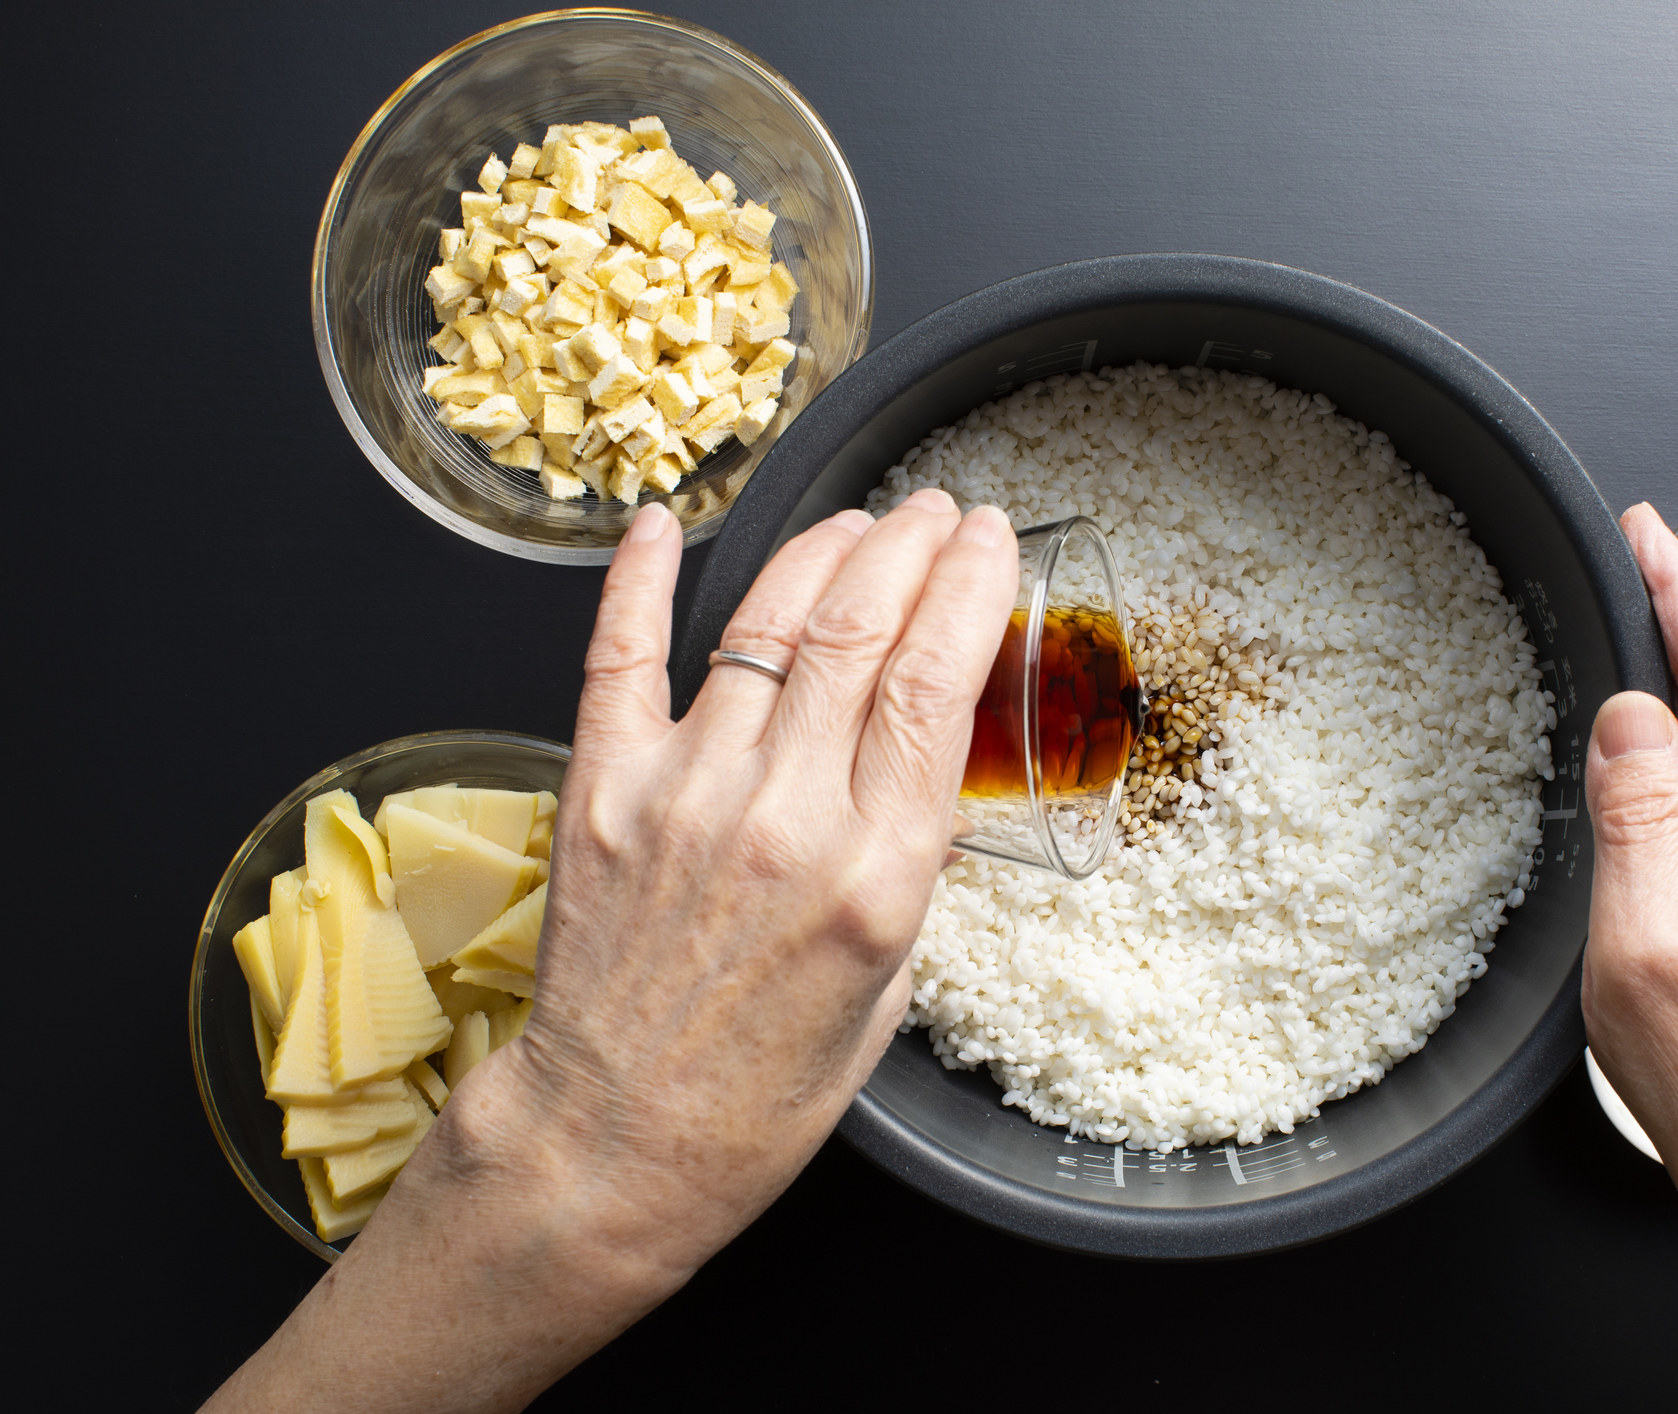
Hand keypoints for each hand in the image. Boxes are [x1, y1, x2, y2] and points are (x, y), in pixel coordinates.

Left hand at [495, 487, 1018, 1285]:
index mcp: (875, 873)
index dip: (970, 584)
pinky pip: (622, 657)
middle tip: (936, 512)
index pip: (936, 679)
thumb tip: (917, 769)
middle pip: (860, 627)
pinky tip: (662, 525)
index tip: (991, 540)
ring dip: (821, 550)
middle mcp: (783, 817)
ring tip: (858, 524)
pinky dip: (642, 580)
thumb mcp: (892, 984)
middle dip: (911, 545)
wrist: (617, 1143)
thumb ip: (907, 862)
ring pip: (765, 624)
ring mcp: (683, 794)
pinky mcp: (599, 792)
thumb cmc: (763, 1089)